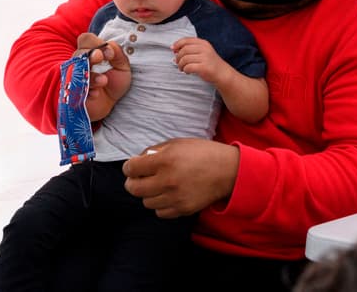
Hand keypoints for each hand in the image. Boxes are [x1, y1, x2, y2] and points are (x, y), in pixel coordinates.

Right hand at [77, 33, 130, 119]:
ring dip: (90, 74)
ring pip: (76, 71)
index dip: (96, 42)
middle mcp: (80, 62)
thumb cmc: (113, 84)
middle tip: (100, 57)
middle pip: (78, 52)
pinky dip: (87, 90)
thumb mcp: (122, 67)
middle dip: (90, 54)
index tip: (110, 54)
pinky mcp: (73, 93)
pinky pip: (75, 89)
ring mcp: (74, 77)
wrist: (109, 106)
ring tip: (103, 80)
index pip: (86, 39)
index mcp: (91, 53)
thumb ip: (118, 54)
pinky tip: (96, 93)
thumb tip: (110, 46)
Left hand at [122, 138, 239, 217]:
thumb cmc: (203, 153)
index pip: (131, 168)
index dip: (128, 167)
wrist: (228, 171)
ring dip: (147, 194)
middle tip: (138, 178)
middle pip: (133, 188)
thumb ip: (156, 150)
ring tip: (156, 186)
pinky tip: (166, 196)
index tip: (132, 166)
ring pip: (146, 202)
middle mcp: (167, 180)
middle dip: (132, 182)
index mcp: (165, 160)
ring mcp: (175, 197)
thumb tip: (138, 160)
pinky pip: (160, 213)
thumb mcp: (178, 142)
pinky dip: (160, 205)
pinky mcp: (183, 209)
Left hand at [172, 37, 225, 84]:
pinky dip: (185, 70)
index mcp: (203, 43)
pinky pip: (188, 67)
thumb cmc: (209, 63)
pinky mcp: (204, 67)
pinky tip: (187, 72)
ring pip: (185, 59)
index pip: (186, 40)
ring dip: (180, 65)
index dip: (177, 44)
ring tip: (182, 68)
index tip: (173, 49)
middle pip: (184, 50)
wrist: (222, 73)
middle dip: (178, 57)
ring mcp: (205, 58)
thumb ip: (191, 49)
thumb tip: (175, 50)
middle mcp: (204, 49)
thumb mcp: (203, 51)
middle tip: (177, 62)